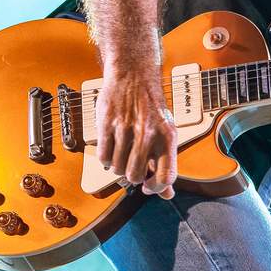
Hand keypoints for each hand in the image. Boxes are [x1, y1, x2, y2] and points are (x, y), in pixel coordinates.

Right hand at [94, 56, 176, 195]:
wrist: (133, 75)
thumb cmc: (151, 108)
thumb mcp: (166, 133)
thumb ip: (165, 164)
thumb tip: (167, 195)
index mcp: (168, 137)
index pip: (167, 177)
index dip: (156, 188)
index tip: (148, 187)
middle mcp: (148, 133)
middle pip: (135, 176)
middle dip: (132, 176)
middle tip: (131, 166)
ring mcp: (126, 128)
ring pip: (117, 169)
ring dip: (117, 167)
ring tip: (121, 154)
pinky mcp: (107, 123)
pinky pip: (103, 157)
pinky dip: (106, 159)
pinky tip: (111, 148)